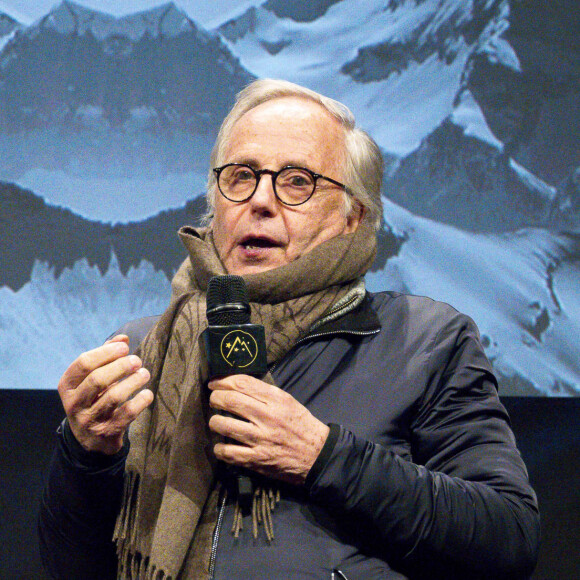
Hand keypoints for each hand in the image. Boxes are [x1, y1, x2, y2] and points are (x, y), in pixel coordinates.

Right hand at [58, 335, 152, 454]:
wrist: (90, 439)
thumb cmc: (94, 398)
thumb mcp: (92, 378)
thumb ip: (105, 356)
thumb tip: (123, 338)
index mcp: (67, 385)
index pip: (84, 363)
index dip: (106, 353)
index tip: (125, 348)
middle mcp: (74, 403)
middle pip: (98, 379)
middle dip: (121, 366)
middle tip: (137, 361)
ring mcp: (89, 420)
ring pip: (113, 397)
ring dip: (133, 382)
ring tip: (145, 374)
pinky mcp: (106, 432)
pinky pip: (126, 414)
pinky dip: (140, 401)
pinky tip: (147, 394)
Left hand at [208, 375, 329, 484]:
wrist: (317, 455)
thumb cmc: (301, 425)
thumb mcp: (288, 401)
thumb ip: (265, 393)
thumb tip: (237, 385)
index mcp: (276, 400)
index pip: (242, 383)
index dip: (223, 381)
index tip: (215, 383)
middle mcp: (267, 417)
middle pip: (230, 400)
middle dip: (215, 398)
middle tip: (213, 400)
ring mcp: (260, 439)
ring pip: (224, 425)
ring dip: (214, 421)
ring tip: (216, 422)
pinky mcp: (256, 460)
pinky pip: (228, 452)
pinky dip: (219, 448)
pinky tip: (221, 445)